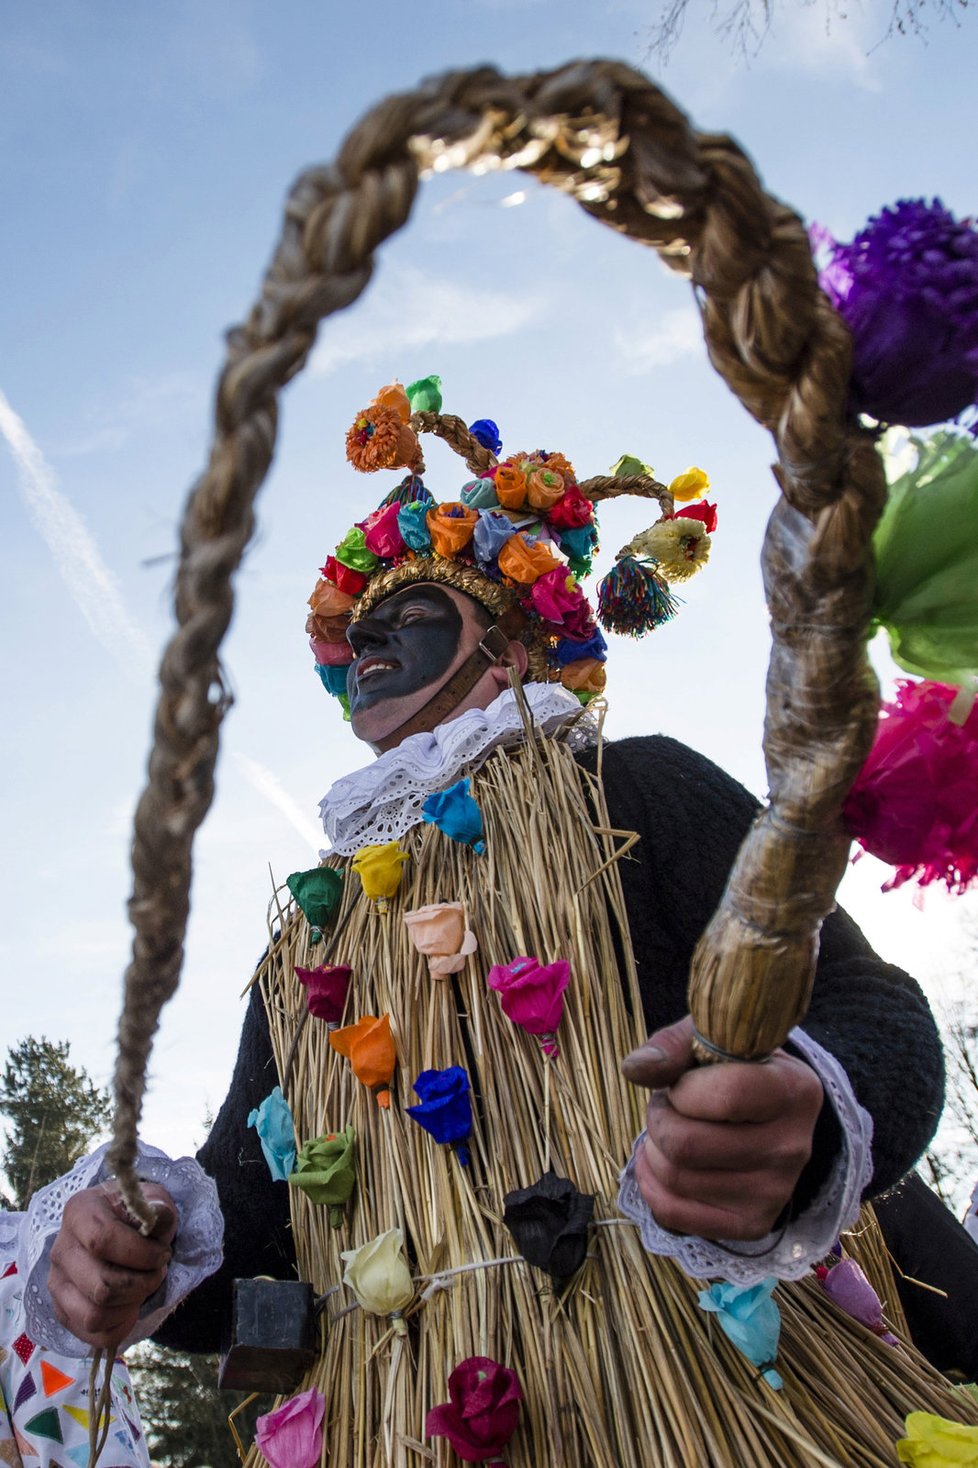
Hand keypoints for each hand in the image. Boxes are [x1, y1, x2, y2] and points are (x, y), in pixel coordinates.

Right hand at [48, 1183, 176, 1348]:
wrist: (122, 1232)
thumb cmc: (137, 1218)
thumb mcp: (153, 1203)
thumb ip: (157, 1211)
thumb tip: (157, 1219)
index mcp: (79, 1213)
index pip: (102, 1240)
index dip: (141, 1254)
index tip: (163, 1254)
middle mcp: (60, 1249)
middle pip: (101, 1287)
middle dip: (142, 1284)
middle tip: (157, 1272)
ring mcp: (58, 1283)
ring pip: (94, 1316)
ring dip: (130, 1306)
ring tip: (143, 1287)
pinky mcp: (63, 1311)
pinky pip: (94, 1335)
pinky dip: (121, 1326)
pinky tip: (131, 1305)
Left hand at [621, 1015, 823, 1240]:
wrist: (772, 1117)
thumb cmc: (735, 1070)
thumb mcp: (713, 1040)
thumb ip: (673, 1046)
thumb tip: (635, 1069)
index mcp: (793, 1091)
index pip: (726, 1097)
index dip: (683, 1089)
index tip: (682, 1082)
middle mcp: (791, 1148)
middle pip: (687, 1145)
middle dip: (659, 1119)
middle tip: (668, 1106)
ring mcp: (773, 1193)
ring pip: (675, 1178)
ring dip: (654, 1148)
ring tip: (670, 1129)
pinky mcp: (751, 1225)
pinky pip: (674, 1213)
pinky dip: (651, 1184)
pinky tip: (659, 1160)